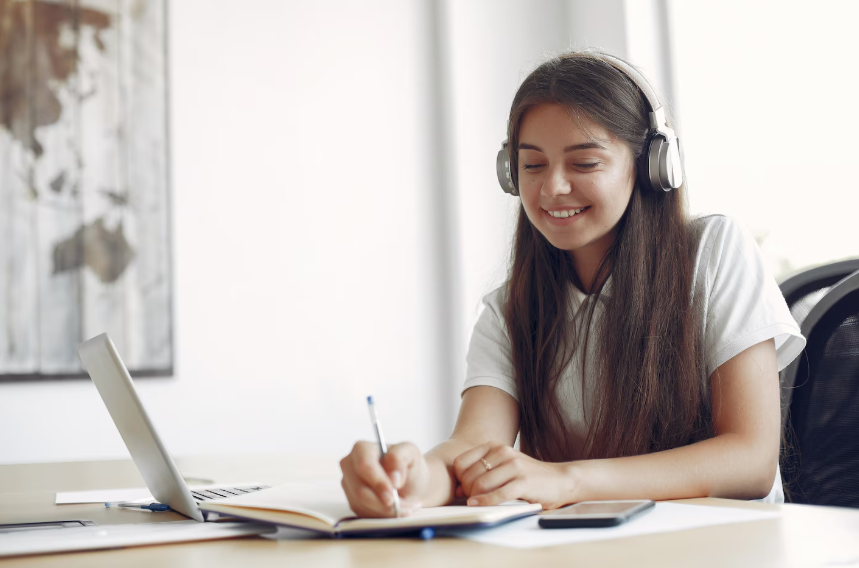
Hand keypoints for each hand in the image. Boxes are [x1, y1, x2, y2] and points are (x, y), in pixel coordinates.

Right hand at [339, 441, 428, 517]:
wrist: (411, 483)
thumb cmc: (409, 465)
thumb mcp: (411, 453)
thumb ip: (400, 458)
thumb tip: (394, 478)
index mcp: (362, 449)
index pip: (364, 466)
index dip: (378, 482)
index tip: (392, 495)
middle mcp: (350, 466)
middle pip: (360, 491)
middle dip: (382, 503)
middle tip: (403, 507)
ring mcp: (349, 485)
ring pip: (361, 505)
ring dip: (385, 511)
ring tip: (405, 507)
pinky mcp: (352, 502)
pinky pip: (363, 514)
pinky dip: (382, 515)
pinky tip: (395, 510)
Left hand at [453, 442, 574, 508]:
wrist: (559, 480)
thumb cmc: (527, 477)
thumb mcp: (503, 467)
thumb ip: (481, 474)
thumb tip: (457, 489)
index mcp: (494, 446)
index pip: (461, 462)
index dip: (459, 479)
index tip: (464, 489)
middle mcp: (503, 452)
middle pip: (469, 476)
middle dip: (467, 491)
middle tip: (471, 499)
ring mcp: (514, 466)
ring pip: (481, 485)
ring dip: (475, 498)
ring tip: (478, 503)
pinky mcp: (523, 482)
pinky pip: (497, 494)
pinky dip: (485, 502)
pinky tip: (479, 506)